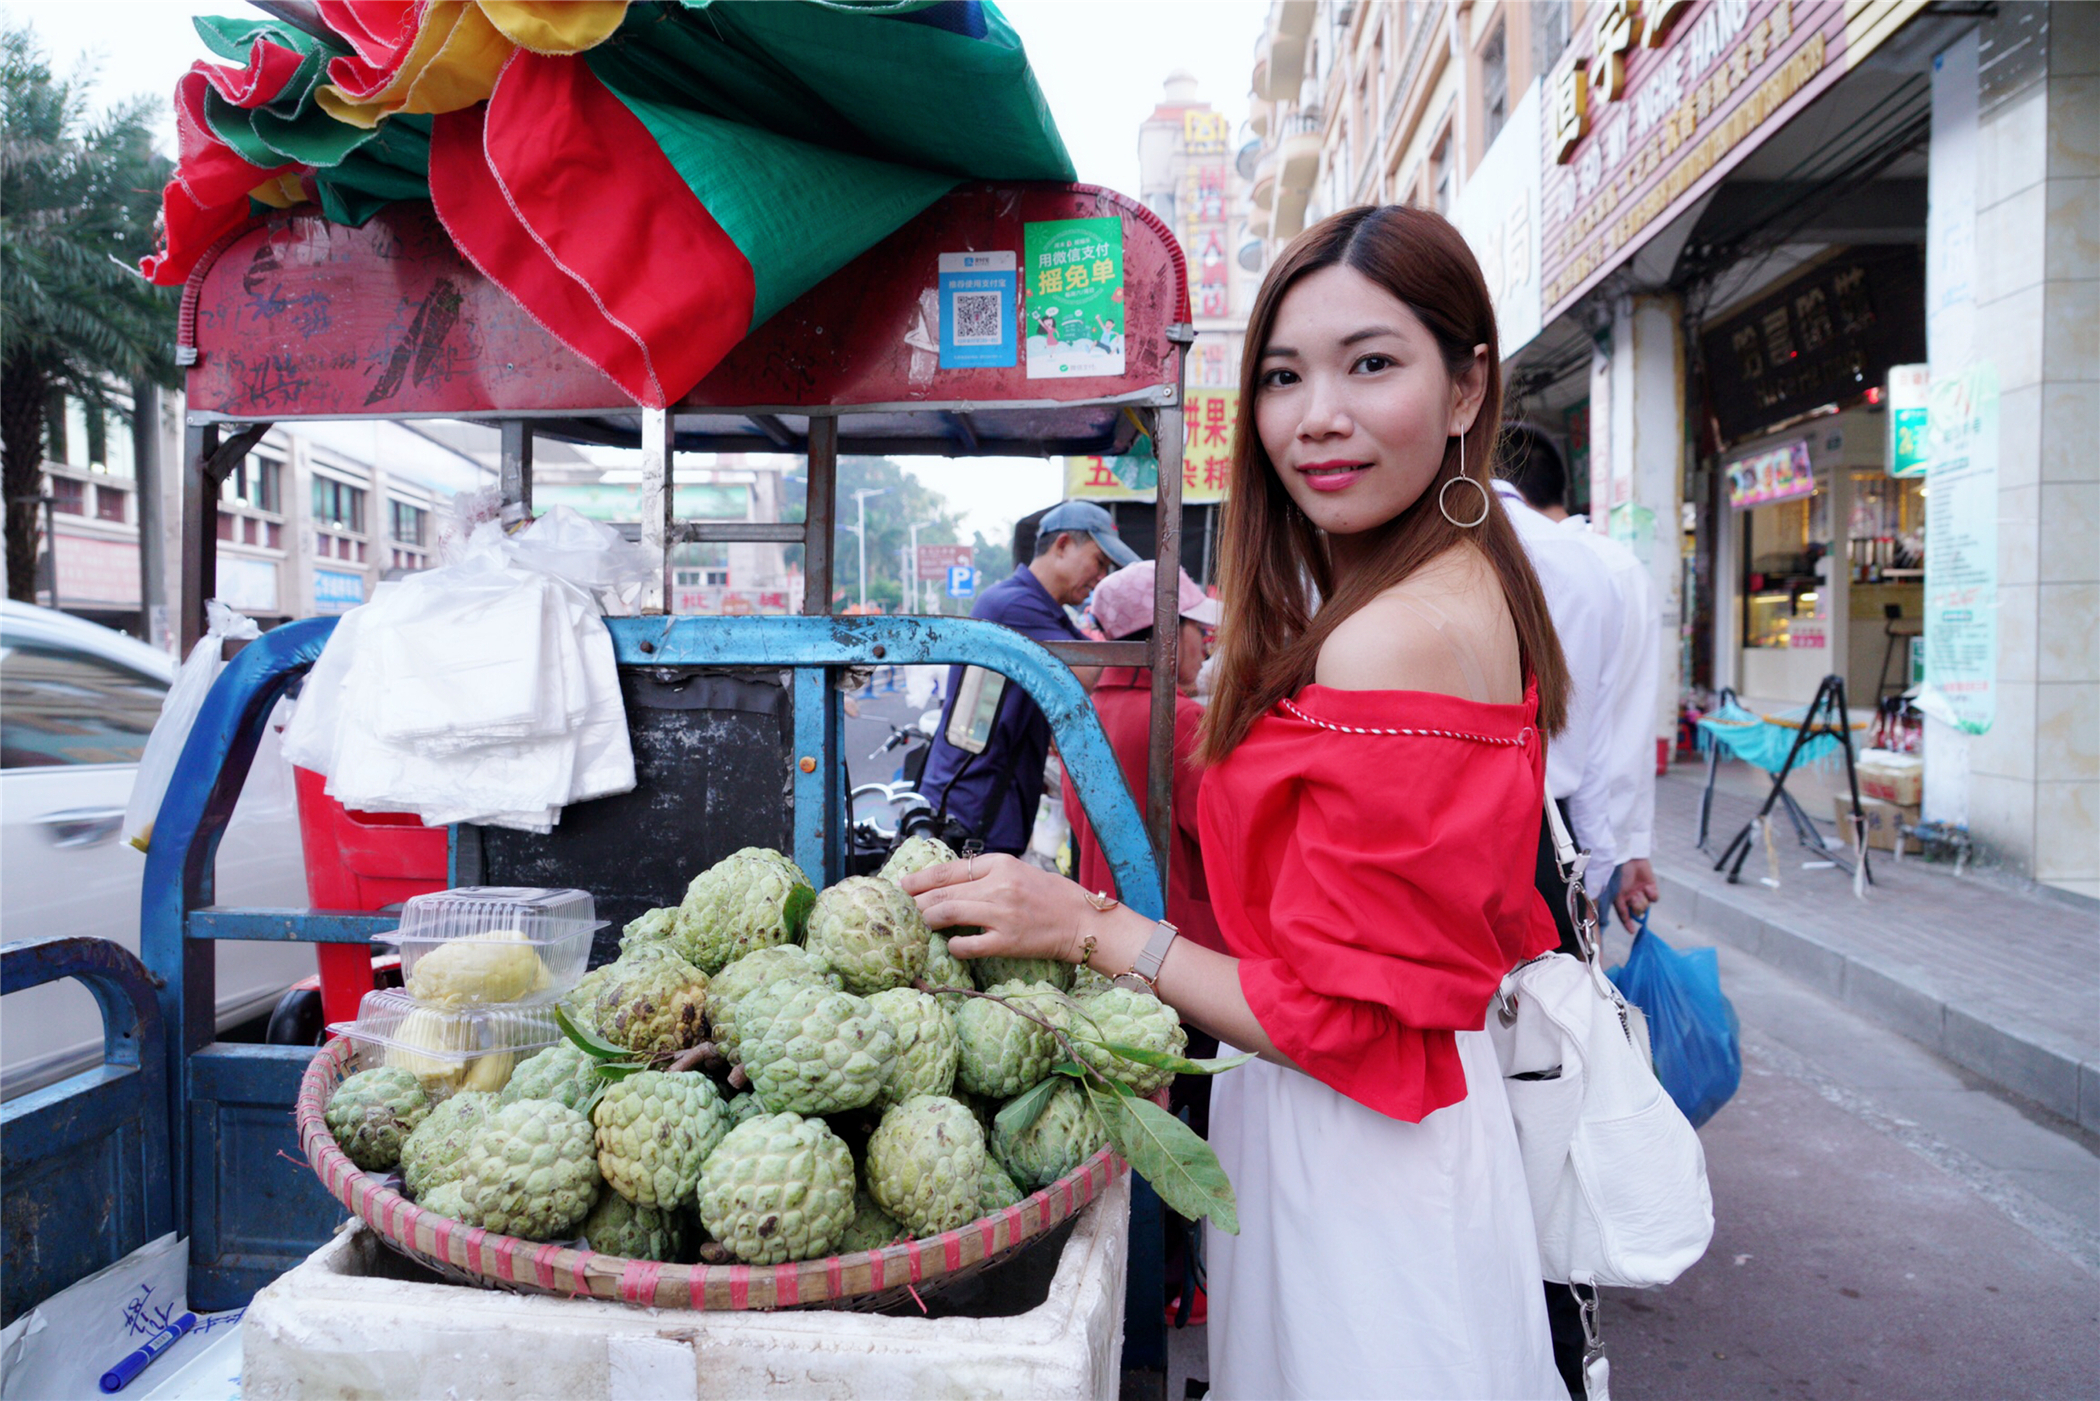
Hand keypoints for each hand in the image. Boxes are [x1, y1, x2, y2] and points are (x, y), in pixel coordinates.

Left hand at [897, 853, 1095, 965]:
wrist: (1080, 920)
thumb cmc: (1048, 895)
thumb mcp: (1016, 871)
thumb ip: (984, 874)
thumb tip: (943, 883)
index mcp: (999, 864)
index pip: (947, 870)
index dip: (919, 880)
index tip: (902, 886)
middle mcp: (998, 886)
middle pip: (941, 893)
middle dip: (915, 902)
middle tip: (902, 909)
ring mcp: (1002, 914)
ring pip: (947, 915)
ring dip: (928, 921)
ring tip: (920, 924)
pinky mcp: (1007, 941)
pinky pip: (967, 945)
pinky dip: (953, 945)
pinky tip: (952, 945)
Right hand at [1614, 858, 1659, 926]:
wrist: (1627, 857)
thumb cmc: (1616, 874)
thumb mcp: (1614, 893)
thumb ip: (1614, 907)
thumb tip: (1611, 921)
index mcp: (1619, 899)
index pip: (1624, 915)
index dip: (1628, 924)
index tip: (1632, 931)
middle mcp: (1630, 897)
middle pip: (1638, 911)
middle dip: (1637, 907)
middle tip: (1634, 898)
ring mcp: (1641, 892)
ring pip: (1646, 906)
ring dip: (1642, 900)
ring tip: (1638, 891)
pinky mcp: (1651, 886)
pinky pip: (1654, 898)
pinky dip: (1652, 895)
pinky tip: (1647, 888)